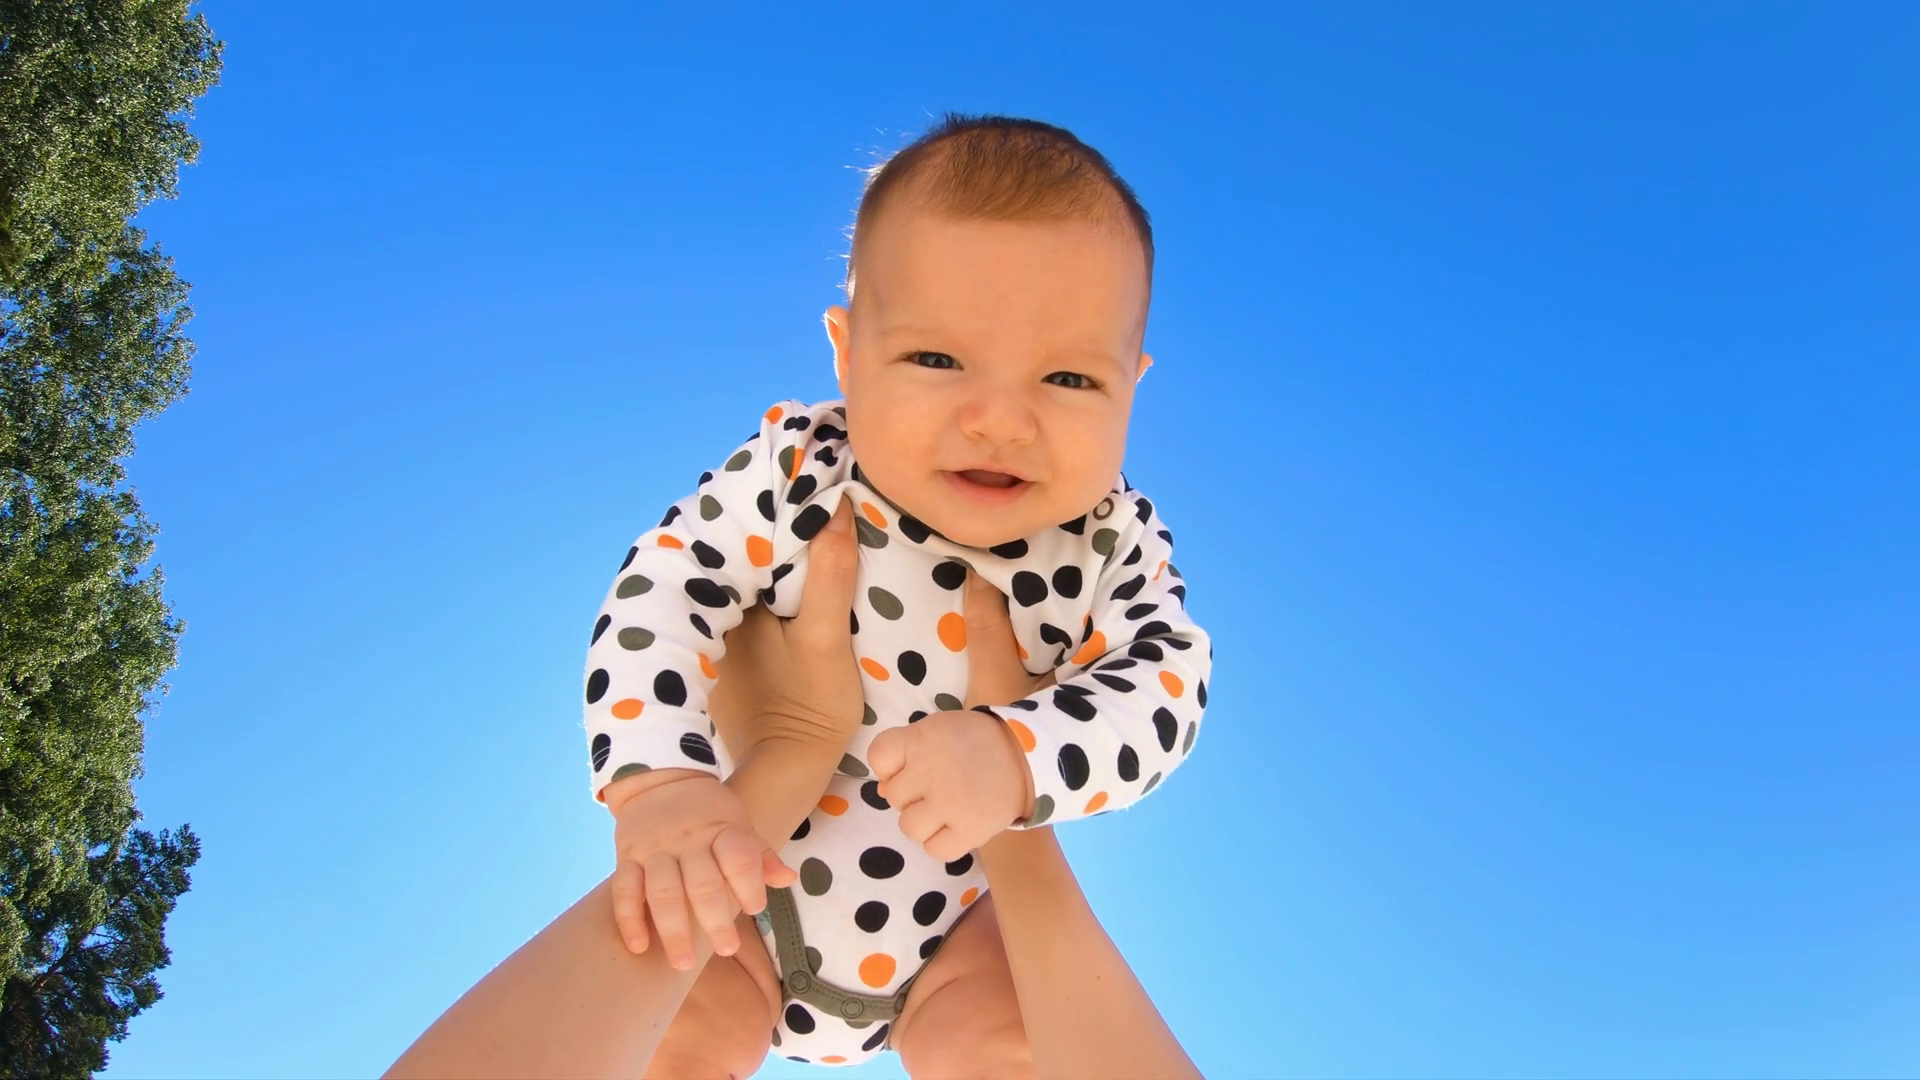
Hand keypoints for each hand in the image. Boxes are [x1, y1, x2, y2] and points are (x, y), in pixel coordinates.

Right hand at [606, 772, 796, 969]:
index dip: (749, 882)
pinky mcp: (627, 857)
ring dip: (673, 929)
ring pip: (663, 892)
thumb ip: (759, 855)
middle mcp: (688, 841)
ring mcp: (655, 850)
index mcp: (722, 830)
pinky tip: (639, 947)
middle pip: (702, 883)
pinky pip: (625, 890)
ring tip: (684, 963)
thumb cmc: (709, 812)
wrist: (659, 779)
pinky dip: (629, 919)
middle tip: (727, 948)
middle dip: (715, 919)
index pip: (738, 856)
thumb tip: (788, 879)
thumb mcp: (738, 823)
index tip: (755, 908)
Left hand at [707, 496, 864, 757]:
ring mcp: (710, 634)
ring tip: (801, 525)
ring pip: (737, 573)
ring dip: (763, 552)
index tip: (802, 481)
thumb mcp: (824, 638)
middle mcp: (703, 614)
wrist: (788, 771)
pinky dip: (759, 582)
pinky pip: (738, 599)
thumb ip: (829, 575)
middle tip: (807, 497)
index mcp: (722, 604)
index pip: (740, 535)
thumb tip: (837, 507)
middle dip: (765, 525)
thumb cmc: (807, 707)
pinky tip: (785, 573)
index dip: (768, 507)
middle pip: (736, 552)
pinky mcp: (723, 650)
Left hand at [868, 572, 1054, 860]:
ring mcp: (945, 805)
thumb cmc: (1018, 717)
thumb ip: (982, 629)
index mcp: (927, 732)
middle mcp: (929, 770)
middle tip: (946, 775)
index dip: (898, 759)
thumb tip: (978, 573)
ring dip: (929, 818)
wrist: (1055, 765)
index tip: (926, 752)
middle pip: (893, 794)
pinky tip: (964, 821)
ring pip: (910, 824)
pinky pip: (933, 846)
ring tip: (955, 798)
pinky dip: (946, 840)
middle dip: (913, 789)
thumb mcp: (997, 671)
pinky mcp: (962, 835)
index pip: (881, 758)